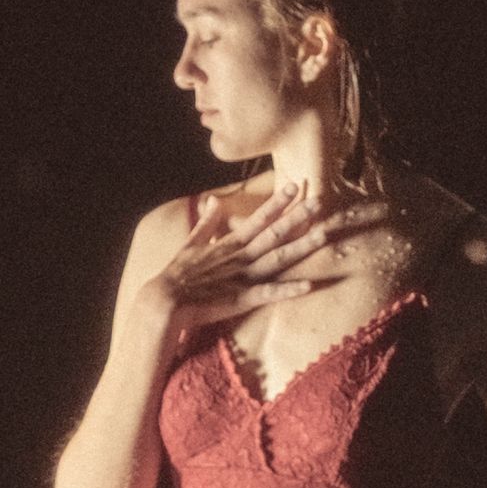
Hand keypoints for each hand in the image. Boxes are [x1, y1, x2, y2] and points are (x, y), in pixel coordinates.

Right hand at [136, 181, 388, 340]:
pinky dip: (288, 290)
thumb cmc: (177, 275)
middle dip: (297, 216)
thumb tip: (214, 200)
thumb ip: (206, 222)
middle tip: (320, 200)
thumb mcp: (191, 243)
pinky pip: (269, 294)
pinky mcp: (241, 300)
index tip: (295, 186)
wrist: (163, 302)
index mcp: (229, 243)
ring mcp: (242, 277)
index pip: (258, 218)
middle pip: (274, 234)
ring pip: (277, 259)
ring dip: (301, 246)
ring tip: (323, 235)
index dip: (278, 202)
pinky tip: (309, 285)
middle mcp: (240, 256)